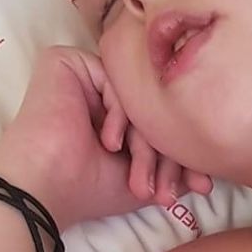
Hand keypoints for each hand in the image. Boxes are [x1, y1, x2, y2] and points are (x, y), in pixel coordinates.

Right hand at [0, 45, 211, 229]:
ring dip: (146, 143)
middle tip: (175, 189)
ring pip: (138, 97)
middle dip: (170, 155)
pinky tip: (108, 143)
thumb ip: (171, 166)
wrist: (43, 189)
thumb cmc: (86, 189)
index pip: (158, 122)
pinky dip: (120, 114)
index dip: (181, 155)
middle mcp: (99, 91)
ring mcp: (84, 75)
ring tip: (139, 179)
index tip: (202, 186)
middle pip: (152, 108)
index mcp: (112, 115)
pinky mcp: (66, 61)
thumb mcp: (141, 179)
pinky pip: (115, 79)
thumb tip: (208, 175)